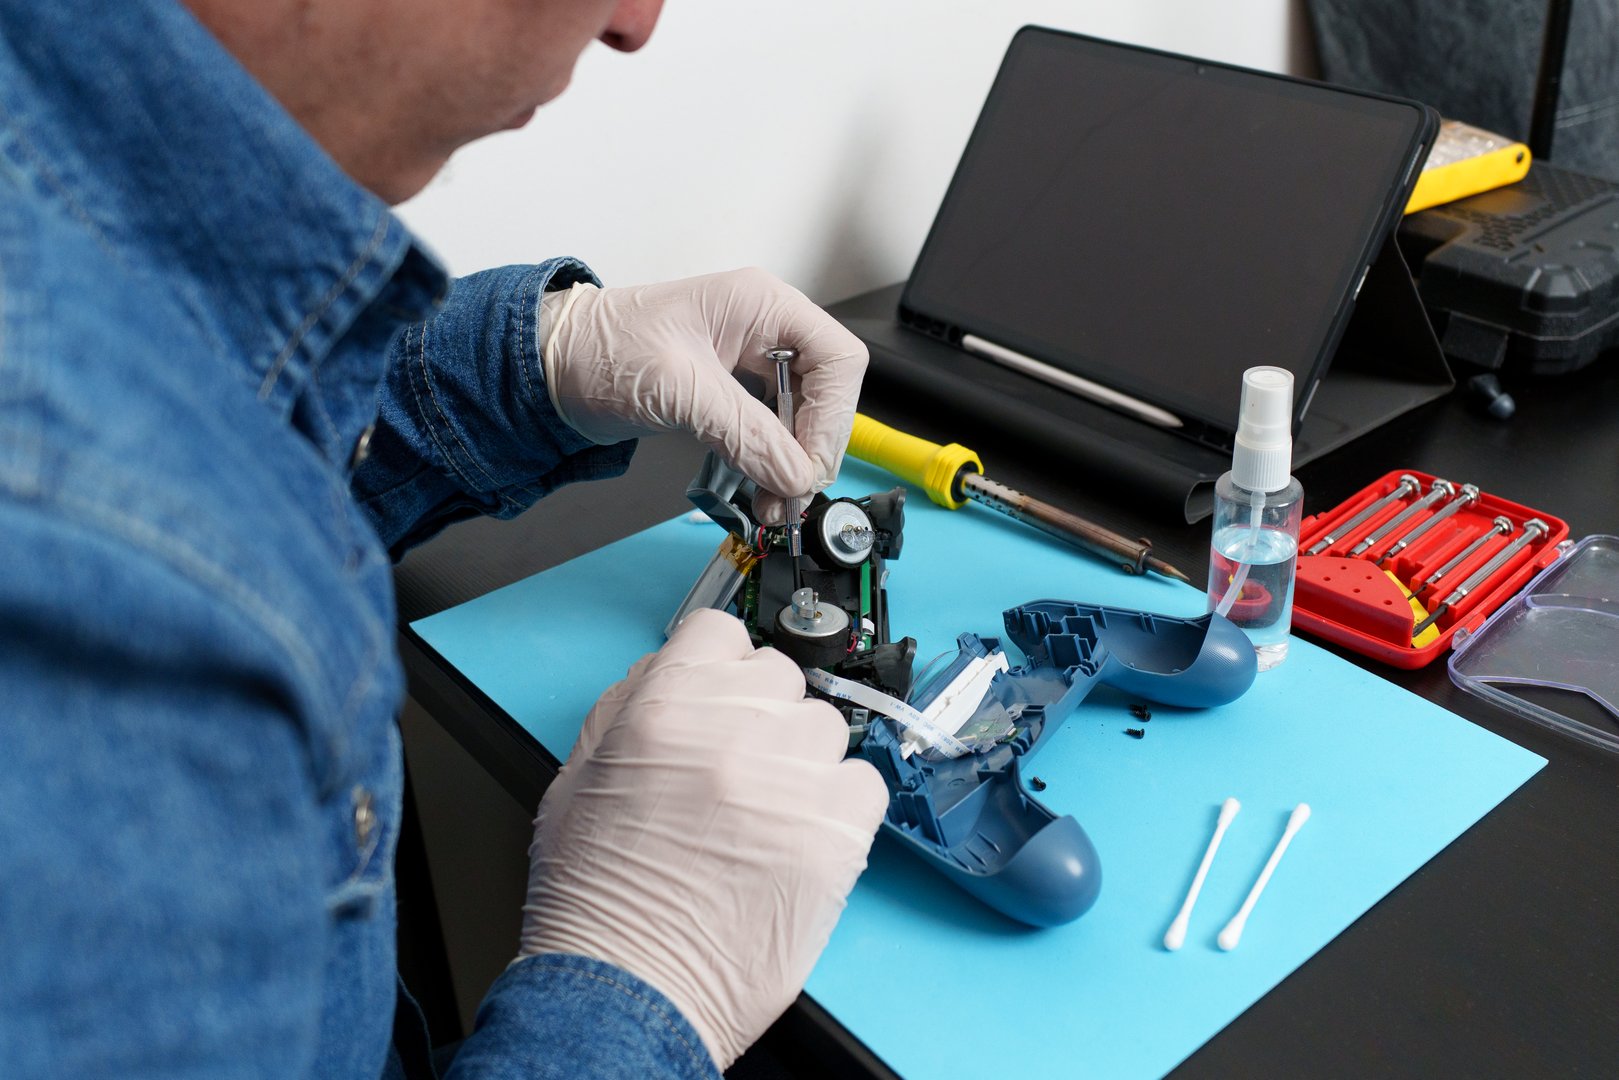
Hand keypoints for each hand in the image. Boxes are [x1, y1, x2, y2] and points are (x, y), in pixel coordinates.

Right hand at [518, 609, 888, 1070]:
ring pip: (824, 727)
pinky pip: (863, 784)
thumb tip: (675, 668)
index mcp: (666, 708)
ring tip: (763, 810)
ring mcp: (792, 782)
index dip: (715, 665)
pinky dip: (840, 804)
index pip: (719, 632)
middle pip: (778, 677)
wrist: (628, 990)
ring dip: (800, 758)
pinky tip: (799, 833)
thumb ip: (628, 704)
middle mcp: (736, 732)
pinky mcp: (837, 836)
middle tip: (734, 767)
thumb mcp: (577, 776)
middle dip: (758, 713)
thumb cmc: (596, 897)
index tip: (720, 691)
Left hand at [539, 268, 867, 508]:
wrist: (548, 367)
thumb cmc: (598, 349)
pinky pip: (770, 431)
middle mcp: (762, 329)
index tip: (809, 463)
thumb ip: (744, 433)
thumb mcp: (678, 389)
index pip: (837, 358)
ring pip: (801, 416)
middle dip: (813, 447)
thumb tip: (793, 475)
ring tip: (775, 503)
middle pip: (826, 391)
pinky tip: (762, 488)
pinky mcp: (728, 394)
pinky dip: (770, 463)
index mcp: (761, 304)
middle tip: (793, 492)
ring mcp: (747, 362)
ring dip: (793, 462)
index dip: (833, 417)